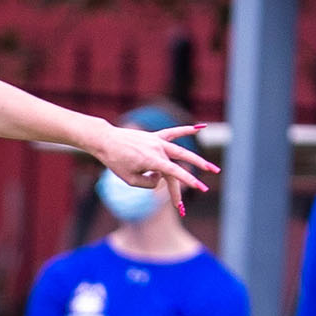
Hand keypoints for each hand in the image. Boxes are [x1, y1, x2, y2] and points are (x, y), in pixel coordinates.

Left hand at [89, 124, 215, 216]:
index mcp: (151, 160)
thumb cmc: (116, 162)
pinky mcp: (154, 137)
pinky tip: (200, 127)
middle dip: (193, 178)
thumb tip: (161, 178)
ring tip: (210, 168)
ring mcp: (157, 141)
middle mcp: (157, 149)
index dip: (188, 180)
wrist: (105, 141)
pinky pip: (173, 133)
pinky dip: (186, 130)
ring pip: (180, 152)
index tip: (200, 188)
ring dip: (196, 160)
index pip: (174, 172)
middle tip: (205, 188)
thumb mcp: (130, 180)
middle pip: (178, 167)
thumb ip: (149, 183)